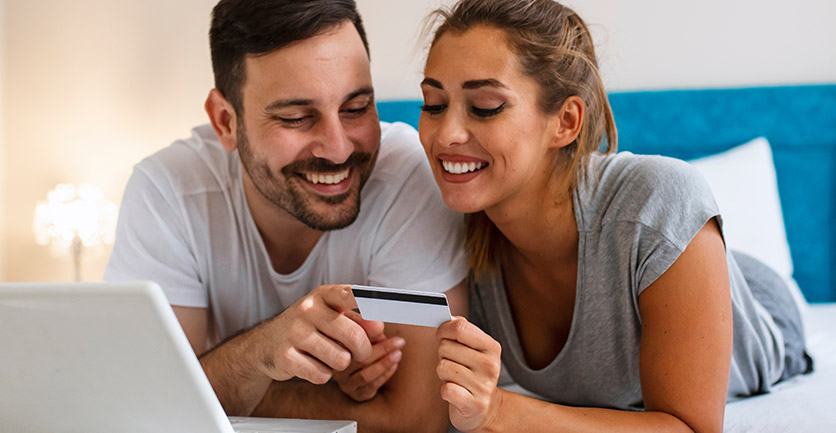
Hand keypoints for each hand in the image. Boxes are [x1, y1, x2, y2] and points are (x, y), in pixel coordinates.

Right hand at [257, 284, 383, 384]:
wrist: (265, 344)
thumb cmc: (307, 326)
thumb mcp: (330, 316)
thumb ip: (358, 320)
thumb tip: (379, 328)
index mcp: (322, 295)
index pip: (351, 294)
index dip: (371, 303)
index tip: (388, 310)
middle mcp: (307, 310)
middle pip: (354, 337)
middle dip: (363, 351)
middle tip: (359, 353)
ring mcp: (294, 333)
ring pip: (341, 359)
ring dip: (341, 364)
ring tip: (330, 356)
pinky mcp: (286, 357)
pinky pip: (322, 375)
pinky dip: (323, 374)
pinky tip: (313, 365)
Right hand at [333, 310, 405, 400]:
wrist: (356, 371)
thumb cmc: (360, 343)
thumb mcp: (359, 330)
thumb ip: (365, 327)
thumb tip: (379, 325)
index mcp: (333, 346)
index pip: (347, 340)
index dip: (365, 333)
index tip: (382, 327)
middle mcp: (335, 366)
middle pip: (358, 359)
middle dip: (382, 349)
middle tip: (399, 341)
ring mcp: (343, 381)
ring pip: (365, 375)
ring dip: (385, 364)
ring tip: (398, 354)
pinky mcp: (354, 393)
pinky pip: (370, 386)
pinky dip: (385, 375)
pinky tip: (394, 365)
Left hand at [436, 317, 502, 432]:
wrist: (485, 408)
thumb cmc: (473, 374)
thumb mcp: (473, 349)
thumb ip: (461, 331)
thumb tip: (449, 318)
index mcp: (491, 347)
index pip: (460, 327)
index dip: (444, 330)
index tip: (442, 336)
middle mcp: (490, 365)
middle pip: (446, 347)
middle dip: (443, 355)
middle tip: (454, 363)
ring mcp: (484, 386)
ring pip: (442, 367)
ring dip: (443, 373)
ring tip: (455, 378)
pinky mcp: (474, 404)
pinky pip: (447, 389)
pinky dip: (445, 390)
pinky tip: (455, 392)